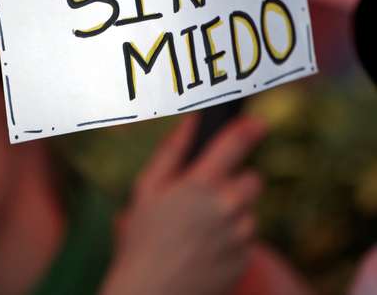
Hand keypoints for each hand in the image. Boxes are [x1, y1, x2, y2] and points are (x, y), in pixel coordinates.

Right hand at [101, 114, 265, 294]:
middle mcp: (227, 208)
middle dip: (234, 181)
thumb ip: (171, 152)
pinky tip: (204, 248)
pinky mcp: (244, 259)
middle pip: (252, 179)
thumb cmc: (141, 239)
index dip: (249, 129)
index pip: (235, 145)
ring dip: (232, 213)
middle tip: (205, 194)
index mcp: (201, 185)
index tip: (258, 123)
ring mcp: (240, 236)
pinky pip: (246, 239)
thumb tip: (190, 122)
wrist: (152, 293)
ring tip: (197, 229)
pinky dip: (231, 239)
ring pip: (248, 211)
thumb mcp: (145, 190)